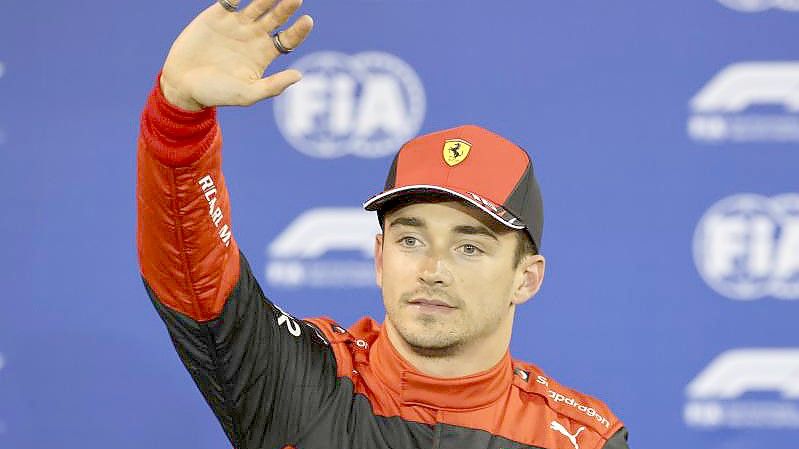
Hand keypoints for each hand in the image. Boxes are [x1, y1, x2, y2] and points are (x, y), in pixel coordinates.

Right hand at [160, 0, 312, 110]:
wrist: (183, 84)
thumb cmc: (217, 93)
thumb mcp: (248, 94)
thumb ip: (273, 86)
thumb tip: (299, 75)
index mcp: (265, 54)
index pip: (288, 38)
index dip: (299, 30)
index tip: (307, 21)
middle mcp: (254, 36)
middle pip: (277, 17)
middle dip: (287, 7)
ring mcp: (237, 24)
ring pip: (258, 4)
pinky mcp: (217, 15)